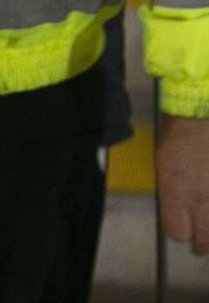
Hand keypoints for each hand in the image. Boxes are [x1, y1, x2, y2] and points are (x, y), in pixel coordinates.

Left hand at [158, 113, 208, 255]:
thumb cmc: (178, 138)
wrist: (202, 119)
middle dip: (201, 245)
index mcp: (175, 193)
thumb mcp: (164, 168)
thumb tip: (177, 211)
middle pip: (203, 239)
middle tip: (200, 247)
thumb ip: (172, 194)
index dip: (178, 233)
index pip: (176, 232)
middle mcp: (200, 200)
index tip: (181, 231)